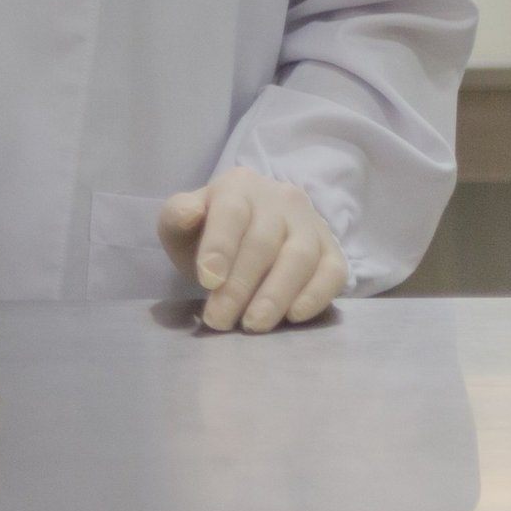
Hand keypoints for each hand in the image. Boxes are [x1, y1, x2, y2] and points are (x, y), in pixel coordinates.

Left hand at [158, 168, 348, 332]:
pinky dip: (316, 296)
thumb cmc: (209, 230)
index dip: (220, 247)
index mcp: (239, 185)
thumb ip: (177, 216)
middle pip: (263, 242)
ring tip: (253, 324)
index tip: (208, 281)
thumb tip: (188, 214)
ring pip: (300, 258)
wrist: (247, 233)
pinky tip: (293, 316)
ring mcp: (310, 223)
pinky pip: (332, 272)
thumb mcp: (182, 222)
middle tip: (219, 320)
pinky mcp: (332, 250)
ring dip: (276, 296)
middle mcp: (280, 198)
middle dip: (239, 286)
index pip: (231, 212)